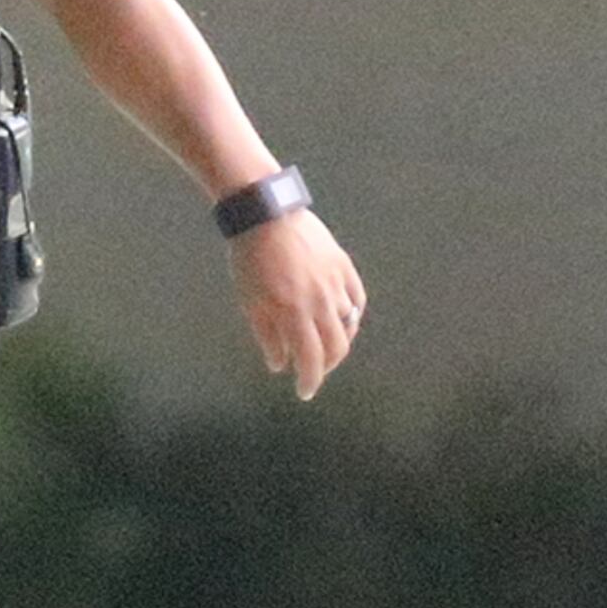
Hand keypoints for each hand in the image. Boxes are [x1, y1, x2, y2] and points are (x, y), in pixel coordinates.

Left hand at [230, 209, 362, 398]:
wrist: (266, 214)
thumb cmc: (249, 259)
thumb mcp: (250, 301)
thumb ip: (267, 335)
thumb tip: (279, 365)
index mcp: (293, 313)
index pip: (311, 359)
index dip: (310, 380)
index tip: (304, 392)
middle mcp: (321, 302)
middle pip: (336, 347)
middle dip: (326, 366)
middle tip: (313, 372)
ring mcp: (336, 284)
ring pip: (350, 325)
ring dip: (339, 342)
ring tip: (325, 349)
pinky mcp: (344, 267)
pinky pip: (357, 300)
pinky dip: (352, 316)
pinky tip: (343, 321)